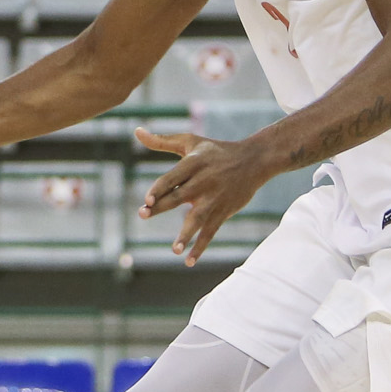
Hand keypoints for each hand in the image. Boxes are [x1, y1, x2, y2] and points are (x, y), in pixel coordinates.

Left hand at [136, 126, 276, 266]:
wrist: (254, 160)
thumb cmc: (216, 150)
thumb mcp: (190, 142)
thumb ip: (161, 141)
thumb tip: (136, 131)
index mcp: (193, 163)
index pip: (173, 177)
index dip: (160, 188)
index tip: (148, 199)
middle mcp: (203, 181)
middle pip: (179, 196)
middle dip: (161, 206)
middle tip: (144, 214)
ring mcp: (214, 198)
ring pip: (198, 218)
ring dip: (186, 234)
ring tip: (175, 250)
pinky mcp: (223, 212)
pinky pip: (210, 232)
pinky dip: (201, 247)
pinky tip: (189, 261)